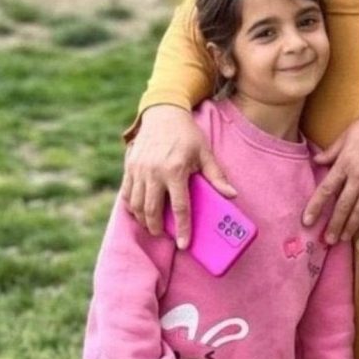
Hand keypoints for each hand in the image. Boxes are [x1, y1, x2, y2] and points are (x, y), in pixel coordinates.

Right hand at [121, 104, 236, 248]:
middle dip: (157, 228)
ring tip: (153, 226)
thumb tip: (232, 195)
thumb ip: (216, 176)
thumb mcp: (205, 152)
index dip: (183, 228)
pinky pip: (126, 193)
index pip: (179, 207)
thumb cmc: (187, 134)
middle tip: (165, 235)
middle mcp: (153, 172)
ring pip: (136, 205)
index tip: (184, 245)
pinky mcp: (129, 167)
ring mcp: (139, 170)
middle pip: (152, 210)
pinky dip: (131, 206)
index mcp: (175, 170)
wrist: (163, 113)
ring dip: (143, 220)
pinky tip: (139, 212)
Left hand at [302, 115, 358, 243]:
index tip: (307, 221)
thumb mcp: (347, 134)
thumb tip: (316, 160)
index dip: (315, 207)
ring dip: (350, 227)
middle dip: (333, 224)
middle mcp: (357, 178)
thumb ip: (332, 151)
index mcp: (344, 164)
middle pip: (342, 206)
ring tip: (343, 238)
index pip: (326, 190)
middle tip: (327, 240)